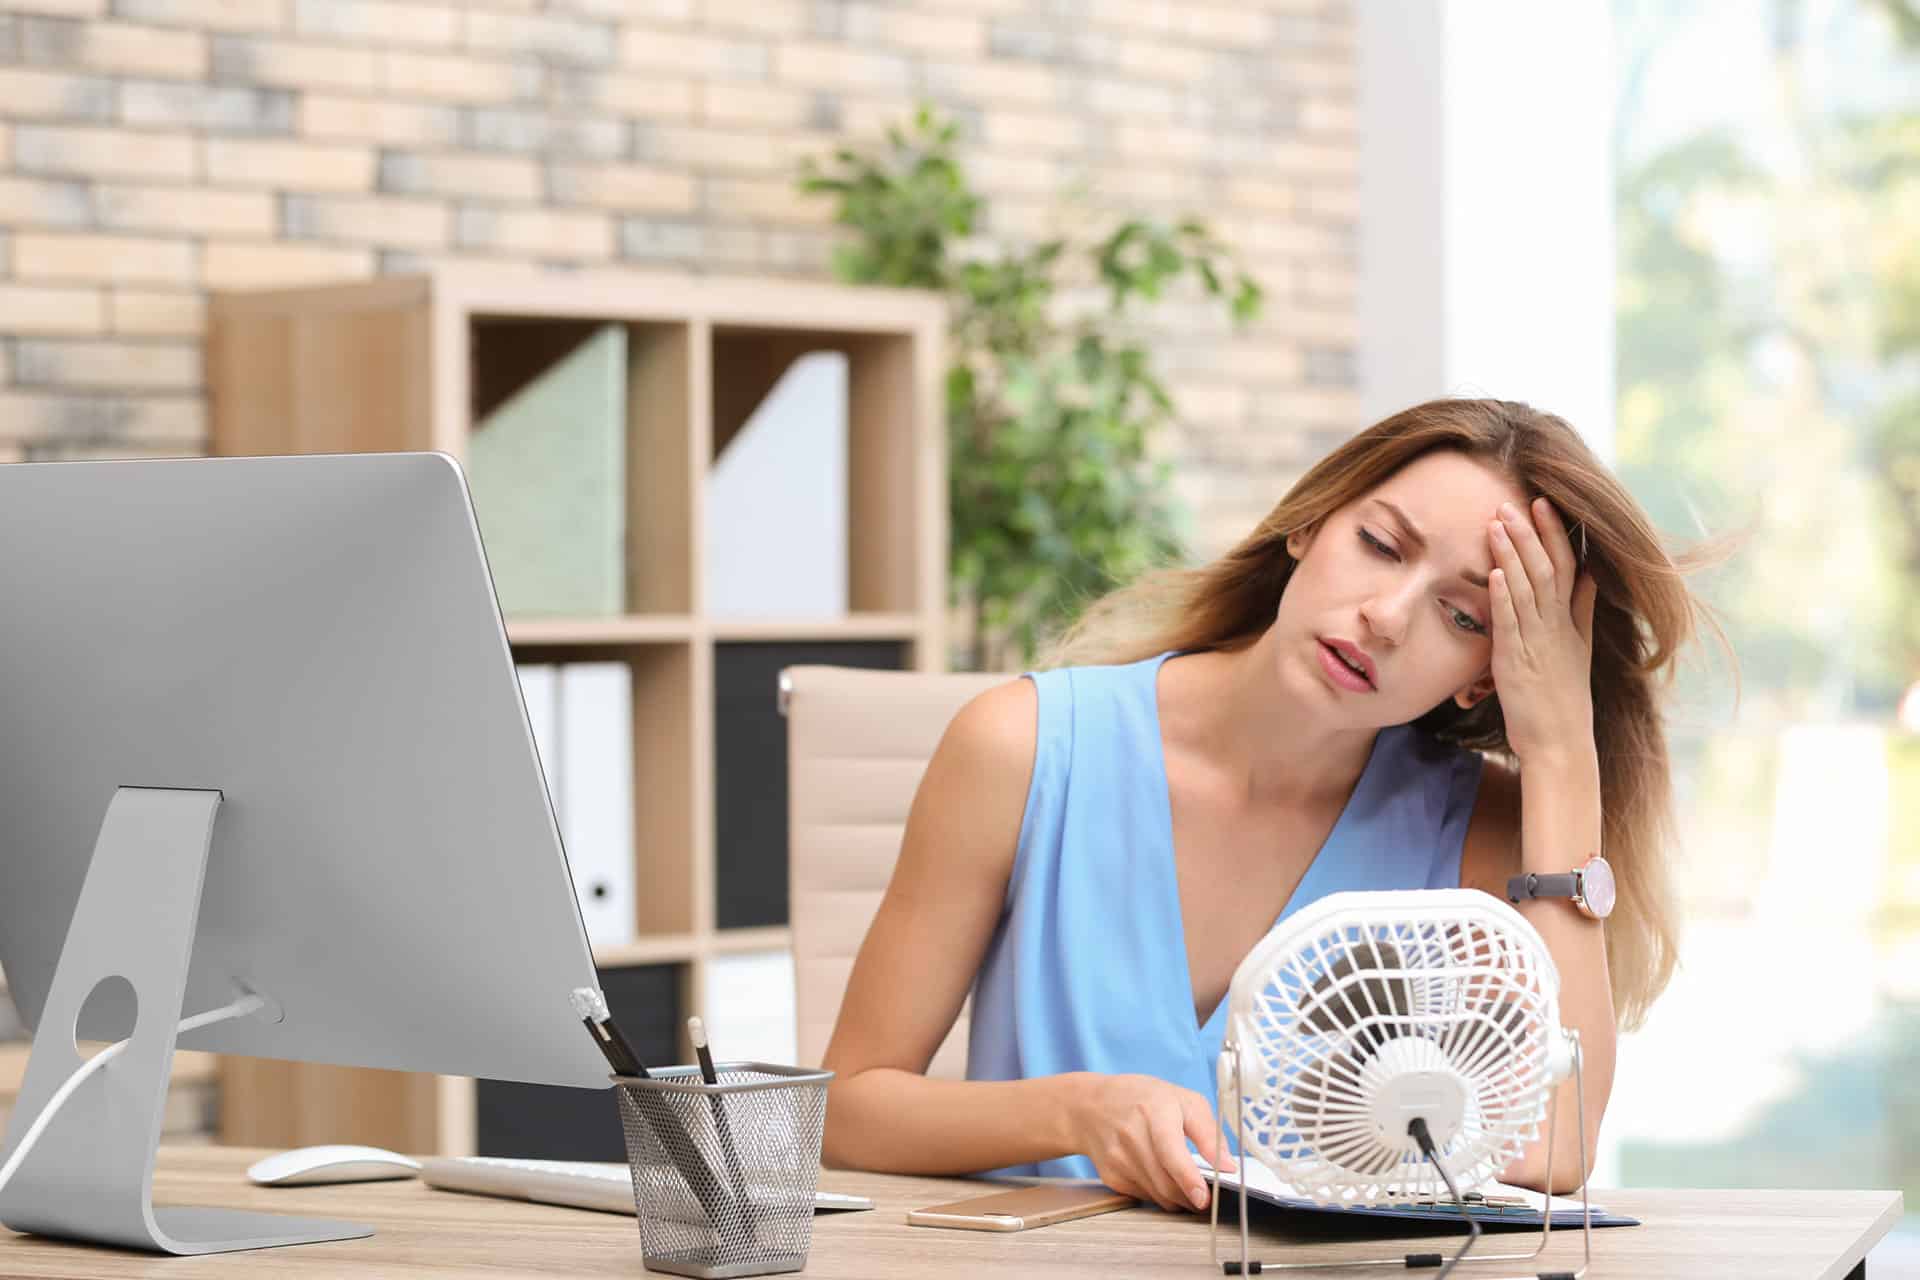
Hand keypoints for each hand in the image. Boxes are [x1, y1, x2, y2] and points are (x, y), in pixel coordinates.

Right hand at [1066, 1073, 1236, 1212]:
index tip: (1203, 1198)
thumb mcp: (1182, 1099)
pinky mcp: (1110, 1176)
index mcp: (1154, 1111)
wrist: (1090, 1106)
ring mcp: (1118, 1158)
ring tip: (1188, 1188)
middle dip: (1191, 1197)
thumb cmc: (1141, 1099)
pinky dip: (1159, 1194)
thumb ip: (1209, 1131)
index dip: (1188, 1179)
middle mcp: (1132, 1135)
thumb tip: (1228, 1165)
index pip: (1171, 1152)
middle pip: (1166, 1182)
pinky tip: (1161, 1177)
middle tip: (1207, 1197)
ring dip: (1179, 1199)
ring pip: (1158, 1195)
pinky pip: (1145, 1196)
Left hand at [1486, 497, 1598, 766]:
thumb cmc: (1564, 697)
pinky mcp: (1515, 662)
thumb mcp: (1579, 648)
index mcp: (1570, 620)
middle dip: (1529, 534)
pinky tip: (1493, 574)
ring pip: (1526, 590)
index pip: (1565, 565)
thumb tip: (1588, 574)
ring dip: (1510, 555)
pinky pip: (1510, 625)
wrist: (1560, 743)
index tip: (1541, 502)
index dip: (1553, 533)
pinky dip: (1502, 598)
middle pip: (1545, 570)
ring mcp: (1537, 643)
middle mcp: (1556, 626)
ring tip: (1497, 524)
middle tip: (1511, 503)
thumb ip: (1582, 609)